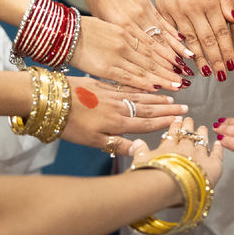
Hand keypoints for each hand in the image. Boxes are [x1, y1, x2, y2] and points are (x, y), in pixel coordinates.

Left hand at [61, 76, 188, 149]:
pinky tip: (146, 86)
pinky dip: (140, 87)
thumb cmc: (68, 125)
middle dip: (166, 108)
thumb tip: (138, 150)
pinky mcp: (101, 84)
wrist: (49, 99)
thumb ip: (116, 144)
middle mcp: (118, 106)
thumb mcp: (91, 141)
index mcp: (117, 122)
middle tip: (184, 107)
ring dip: (156, 97)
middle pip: (147, 108)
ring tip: (170, 96)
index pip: (146, 123)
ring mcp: (111, 93)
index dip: (164, 122)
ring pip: (139, 96)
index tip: (179, 120)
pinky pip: (127, 86)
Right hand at [71, 15, 181, 90]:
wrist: (62, 31)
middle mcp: (126, 42)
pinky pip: (129, 77)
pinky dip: (144, 82)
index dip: (167, 55)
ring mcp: (117, 54)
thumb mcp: (107, 27)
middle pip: (153, 58)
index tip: (179, 63)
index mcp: (126, 32)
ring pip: (145, 67)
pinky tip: (156, 87)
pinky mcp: (107, 67)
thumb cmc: (81, 29)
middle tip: (184, 79)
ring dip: (161, 77)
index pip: (152, 45)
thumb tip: (133, 46)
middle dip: (169, 69)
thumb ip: (122, 38)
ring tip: (176, 85)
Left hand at [85, 0, 194, 78]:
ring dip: (175, 50)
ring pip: (161, 35)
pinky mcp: (148, 3)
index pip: (141, 53)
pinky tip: (182, 40)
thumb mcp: (101, 23)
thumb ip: (116, 41)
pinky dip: (172, 32)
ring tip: (188, 61)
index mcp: (120, 28)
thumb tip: (127, 59)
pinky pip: (162, 20)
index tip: (165, 81)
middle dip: (169, 65)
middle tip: (180, 77)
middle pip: (155, 48)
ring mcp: (143, 11)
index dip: (155, 69)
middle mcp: (135, 21)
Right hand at [129, 116, 223, 188]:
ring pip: (202, 141)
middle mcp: (185, 148)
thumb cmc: (151, 176)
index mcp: (168, 147)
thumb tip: (136, 143)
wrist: (167, 186)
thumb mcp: (140, 161)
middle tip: (189, 120)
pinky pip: (217, 154)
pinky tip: (218, 144)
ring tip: (202, 128)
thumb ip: (140, 150)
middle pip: (188, 134)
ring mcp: (200, 155)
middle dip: (189, 126)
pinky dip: (218, 149)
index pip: (173, 133)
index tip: (177, 121)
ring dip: (202, 134)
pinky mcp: (213, 165)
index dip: (175, 126)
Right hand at [154, 0, 233, 81]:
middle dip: (216, 60)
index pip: (222, 33)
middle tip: (222, 75)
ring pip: (190, 41)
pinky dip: (180, 48)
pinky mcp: (164, 12)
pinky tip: (185, 59)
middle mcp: (194, 10)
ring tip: (206, 72)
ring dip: (200, 59)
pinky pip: (172, 34)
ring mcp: (177, 13)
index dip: (228, 50)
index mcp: (210, 3)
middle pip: (207, 41)